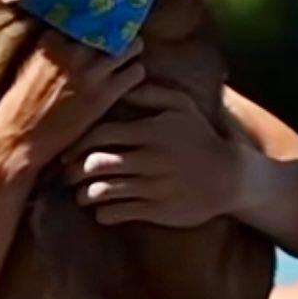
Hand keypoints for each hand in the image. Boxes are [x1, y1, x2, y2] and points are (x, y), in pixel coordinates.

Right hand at [0, 32, 145, 172]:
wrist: (20, 138)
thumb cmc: (21, 103)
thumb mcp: (31, 62)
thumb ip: (54, 44)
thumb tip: (75, 32)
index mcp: (53, 39)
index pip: (87, 13)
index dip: (98, 18)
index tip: (101, 21)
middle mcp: (74, 50)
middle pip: (113, 25)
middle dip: (118, 32)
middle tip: (117, 42)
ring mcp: (92, 71)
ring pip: (131, 46)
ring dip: (130, 52)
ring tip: (123, 61)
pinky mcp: (105, 94)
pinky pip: (136, 72)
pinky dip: (133, 74)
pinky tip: (123, 82)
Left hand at [61, 82, 241, 226]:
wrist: (230, 177)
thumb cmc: (200, 138)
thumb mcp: (181, 107)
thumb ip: (149, 94)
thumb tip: (118, 86)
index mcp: (150, 132)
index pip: (101, 135)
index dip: (78, 144)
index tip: (68, 152)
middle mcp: (149, 159)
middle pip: (96, 164)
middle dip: (74, 171)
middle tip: (67, 175)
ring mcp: (153, 186)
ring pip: (104, 191)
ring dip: (84, 195)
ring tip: (81, 195)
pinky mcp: (157, 210)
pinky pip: (118, 213)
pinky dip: (104, 212)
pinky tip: (103, 209)